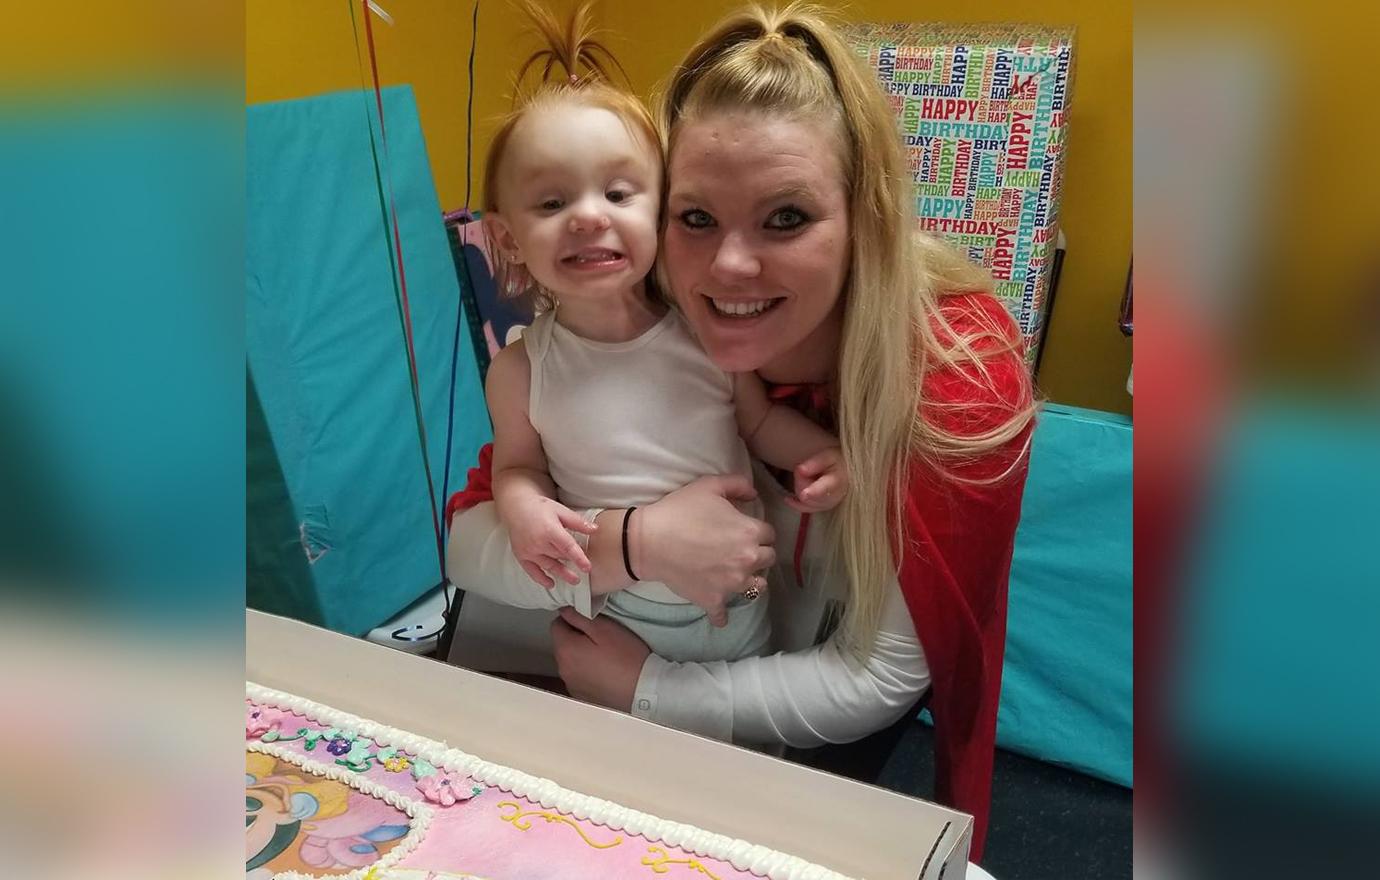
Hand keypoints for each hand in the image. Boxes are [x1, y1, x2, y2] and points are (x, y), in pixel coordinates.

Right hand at [504, 494, 597, 587]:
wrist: (516, 507)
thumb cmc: (540, 507)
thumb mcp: (561, 511)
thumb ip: (578, 522)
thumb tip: (595, 529)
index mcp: (549, 529)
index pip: (567, 547)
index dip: (578, 558)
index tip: (587, 568)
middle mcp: (538, 542)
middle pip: (559, 557)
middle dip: (572, 564)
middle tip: (585, 573)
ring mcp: (528, 551)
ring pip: (548, 565)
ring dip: (561, 574)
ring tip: (574, 580)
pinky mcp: (521, 556)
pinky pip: (532, 571)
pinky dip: (541, 579)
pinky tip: (550, 584)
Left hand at [550, 608, 649, 710]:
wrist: (642, 690)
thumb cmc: (625, 656)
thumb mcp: (604, 628)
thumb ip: (579, 616)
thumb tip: (563, 609)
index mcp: (565, 649)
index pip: (556, 625)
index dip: (572, 619)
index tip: (590, 621)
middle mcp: (562, 668)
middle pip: (562, 644)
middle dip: (575, 637)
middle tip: (600, 637)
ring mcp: (571, 684)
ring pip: (569, 661)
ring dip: (580, 655)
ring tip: (603, 656)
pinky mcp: (581, 695)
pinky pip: (577, 676)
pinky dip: (585, 671)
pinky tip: (604, 671)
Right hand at [635, 474, 775, 626]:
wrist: (649, 541)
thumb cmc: (679, 510)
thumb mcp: (709, 485)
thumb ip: (737, 484)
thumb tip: (754, 494)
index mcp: (750, 532)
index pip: (770, 534)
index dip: (758, 531)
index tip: (746, 531)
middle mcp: (747, 560)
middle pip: (768, 559)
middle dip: (758, 553)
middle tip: (741, 550)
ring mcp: (732, 583)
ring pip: (757, 586)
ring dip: (750, 580)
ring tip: (736, 575)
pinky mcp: (713, 599)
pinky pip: (723, 615)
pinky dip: (721, 614)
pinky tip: (719, 613)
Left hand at [786, 447, 848, 512]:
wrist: (847, 471)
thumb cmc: (837, 461)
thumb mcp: (828, 456)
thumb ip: (814, 463)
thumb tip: (800, 470)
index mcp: (838, 481)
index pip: (825, 488)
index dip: (814, 492)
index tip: (805, 494)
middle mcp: (834, 497)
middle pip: (809, 495)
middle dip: (801, 481)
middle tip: (803, 468)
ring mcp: (829, 505)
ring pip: (806, 502)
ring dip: (801, 489)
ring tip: (807, 476)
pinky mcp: (823, 508)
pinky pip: (806, 509)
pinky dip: (796, 504)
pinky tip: (788, 499)